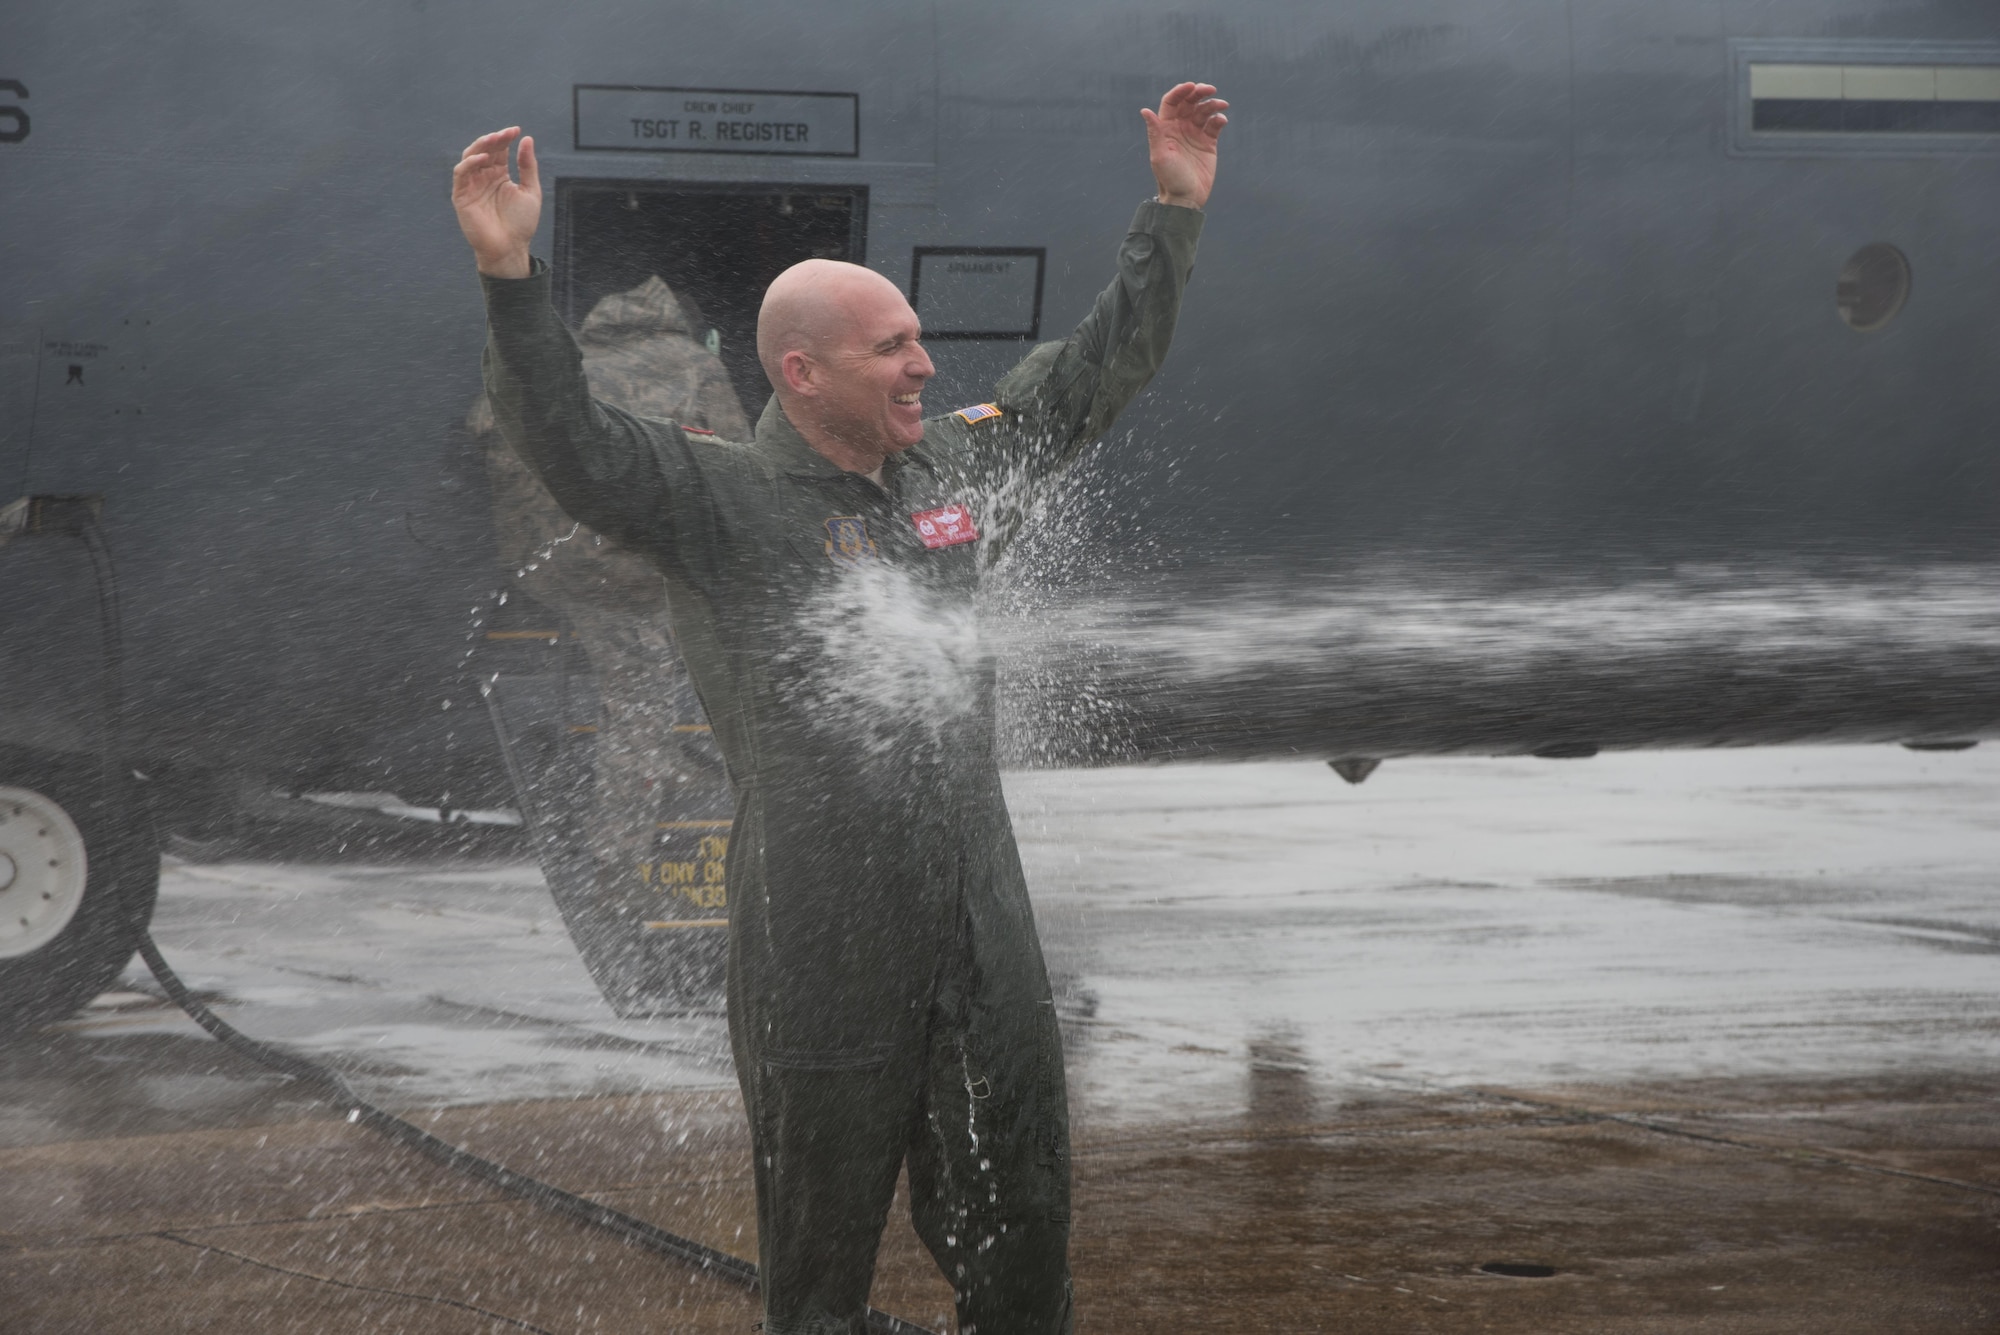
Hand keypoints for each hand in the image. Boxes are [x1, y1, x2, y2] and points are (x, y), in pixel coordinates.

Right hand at [452, 127, 540, 277]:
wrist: (510, 248)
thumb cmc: (521, 223)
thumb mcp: (530, 191)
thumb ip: (528, 166)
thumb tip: (527, 140)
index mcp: (499, 175)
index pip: (499, 150)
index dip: (505, 138)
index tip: (516, 130)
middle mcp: (484, 177)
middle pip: (484, 150)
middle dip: (494, 140)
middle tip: (505, 133)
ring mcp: (471, 185)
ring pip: (470, 157)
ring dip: (480, 146)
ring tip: (494, 139)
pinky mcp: (461, 195)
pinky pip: (461, 174)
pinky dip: (470, 164)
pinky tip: (482, 158)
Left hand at [1141, 82, 1226, 209]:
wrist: (1185, 198)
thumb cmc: (1169, 179)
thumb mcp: (1159, 156)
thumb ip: (1155, 132)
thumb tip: (1145, 110)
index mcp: (1166, 128)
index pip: (1172, 102)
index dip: (1181, 91)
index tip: (1192, 86)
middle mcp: (1180, 128)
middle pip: (1189, 102)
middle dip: (1199, 92)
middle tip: (1210, 89)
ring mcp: (1195, 134)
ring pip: (1204, 110)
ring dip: (1212, 104)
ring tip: (1222, 104)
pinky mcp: (1208, 142)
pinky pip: (1215, 124)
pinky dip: (1219, 118)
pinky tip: (1222, 119)